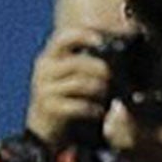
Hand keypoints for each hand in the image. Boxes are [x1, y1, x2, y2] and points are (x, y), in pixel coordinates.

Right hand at [23, 28, 110, 145]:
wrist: (46, 126)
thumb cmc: (66, 94)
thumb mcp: (70, 73)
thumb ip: (85, 59)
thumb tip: (117, 46)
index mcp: (50, 56)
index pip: (63, 38)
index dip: (83, 35)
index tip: (102, 40)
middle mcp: (44, 70)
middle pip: (78, 63)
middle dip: (101, 69)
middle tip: (115, 77)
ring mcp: (45, 89)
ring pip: (80, 84)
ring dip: (100, 89)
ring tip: (108, 95)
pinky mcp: (50, 108)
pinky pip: (78, 105)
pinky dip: (93, 108)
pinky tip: (100, 111)